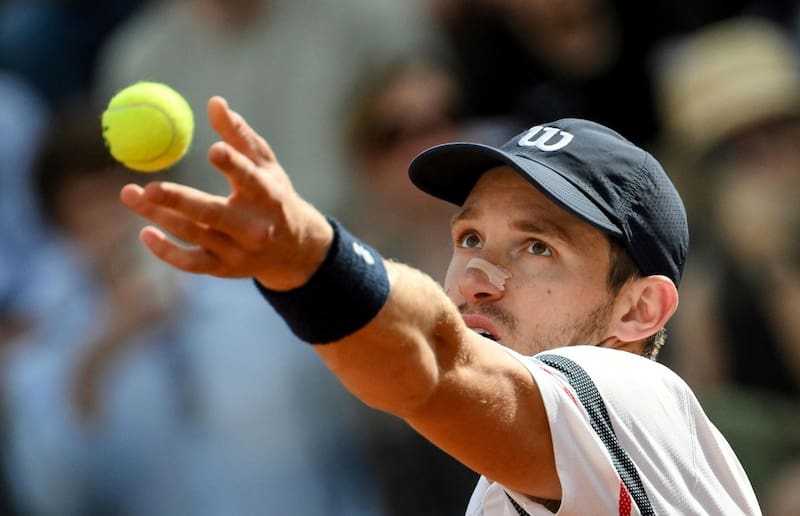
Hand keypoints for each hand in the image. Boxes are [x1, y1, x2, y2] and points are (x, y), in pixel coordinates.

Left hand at [120, 96, 332, 290]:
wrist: (292, 249)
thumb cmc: (274, 196)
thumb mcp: (267, 166)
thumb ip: (240, 136)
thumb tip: (214, 102)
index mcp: (268, 197)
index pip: (249, 179)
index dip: (233, 165)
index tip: (213, 150)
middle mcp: (254, 227)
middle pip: (213, 214)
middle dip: (180, 201)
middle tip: (148, 187)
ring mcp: (238, 251)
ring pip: (194, 234)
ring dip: (159, 216)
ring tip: (130, 194)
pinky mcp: (224, 269)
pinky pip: (191, 263)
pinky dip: (167, 251)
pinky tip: (145, 232)